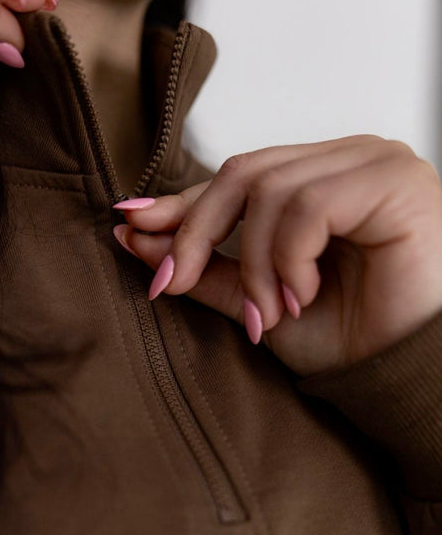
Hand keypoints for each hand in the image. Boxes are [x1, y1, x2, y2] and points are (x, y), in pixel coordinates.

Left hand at [114, 135, 441, 376]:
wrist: (403, 374)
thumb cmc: (349, 339)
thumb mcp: (256, 302)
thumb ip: (205, 269)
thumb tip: (136, 236)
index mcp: (320, 178)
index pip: (237, 178)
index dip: (181, 206)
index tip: (130, 230)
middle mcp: (347, 160)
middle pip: (243, 173)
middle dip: (197, 233)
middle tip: (172, 284)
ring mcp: (374, 163)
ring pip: (270, 191)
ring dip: (254, 265)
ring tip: (267, 313)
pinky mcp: (393, 181)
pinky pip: (308, 206)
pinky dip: (289, 259)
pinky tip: (303, 295)